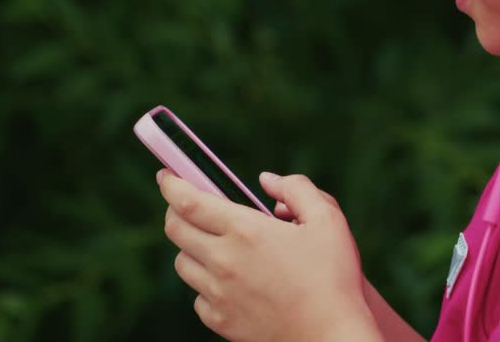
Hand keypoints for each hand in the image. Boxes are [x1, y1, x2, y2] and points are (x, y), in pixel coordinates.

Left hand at [157, 169, 382, 341]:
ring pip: (183, 263)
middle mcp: (224, 261)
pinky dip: (206, 284)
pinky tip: (230, 281)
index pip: (188, 201)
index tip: (167, 174)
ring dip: (191, 247)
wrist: (330, 336)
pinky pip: (198, 296)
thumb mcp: (328, 219)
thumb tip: (266, 181)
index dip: (172, 183)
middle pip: (175, 229)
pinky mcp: (220, 320)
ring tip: (216, 244)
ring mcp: (218, 294)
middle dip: (175, 210)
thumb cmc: (333, 276)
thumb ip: (297, 189)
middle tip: (188, 205)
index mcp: (246, 231)